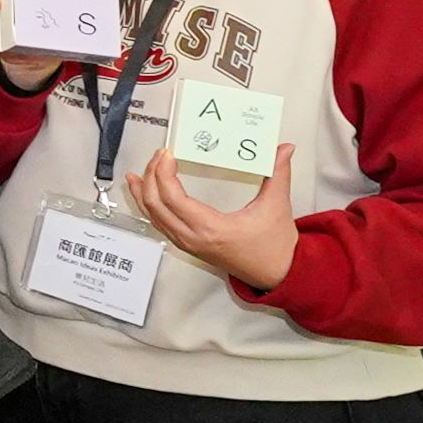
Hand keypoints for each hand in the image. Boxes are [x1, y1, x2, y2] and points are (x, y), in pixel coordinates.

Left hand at [129, 141, 301, 292]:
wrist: (277, 273)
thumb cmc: (275, 247)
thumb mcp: (277, 206)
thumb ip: (278, 173)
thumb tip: (284, 148)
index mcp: (211, 228)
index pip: (172, 198)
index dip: (163, 173)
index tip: (167, 155)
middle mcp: (193, 238)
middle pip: (155, 205)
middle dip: (151, 176)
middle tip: (158, 156)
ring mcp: (188, 243)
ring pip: (153, 217)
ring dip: (143, 192)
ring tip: (138, 172)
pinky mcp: (188, 245)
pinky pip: (160, 224)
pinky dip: (149, 207)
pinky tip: (145, 194)